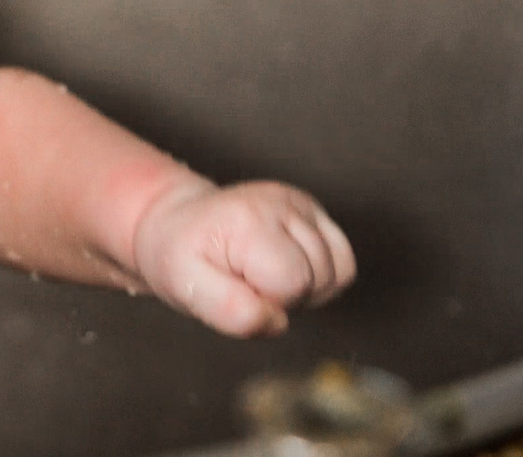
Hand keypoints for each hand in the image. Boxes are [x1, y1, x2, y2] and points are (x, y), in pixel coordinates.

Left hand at [132, 179, 356, 336]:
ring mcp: (300, 202)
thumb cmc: (181, 259)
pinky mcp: (312, 209)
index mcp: (249, 220)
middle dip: (288, 296)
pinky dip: (321, 277)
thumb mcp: (186, 289)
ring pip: (338, 273)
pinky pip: (344, 262)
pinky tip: (287, 269)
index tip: (237, 286)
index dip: (270, 302)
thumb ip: (229, 310)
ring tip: (263, 274)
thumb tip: (277, 321)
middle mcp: (281, 202)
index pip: (292, 282)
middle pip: (320, 278)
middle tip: (247, 280)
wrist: (178, 225)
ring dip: (306, 288)